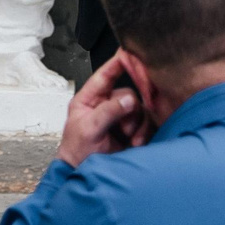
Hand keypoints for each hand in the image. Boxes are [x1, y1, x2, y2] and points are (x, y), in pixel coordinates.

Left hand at [57, 51, 146, 166]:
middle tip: (127, 127)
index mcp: (90, 98)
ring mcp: (120, 116)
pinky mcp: (132, 129)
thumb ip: (108, 112)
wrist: (83, 173)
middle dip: (131, 110)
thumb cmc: (78, 151)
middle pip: (129, 93)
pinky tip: (136, 143)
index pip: (105, 75)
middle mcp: (106, 104)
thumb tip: (129, 99)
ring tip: (129, 139)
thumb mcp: (90, 129)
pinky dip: (144, 132)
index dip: (118, 63)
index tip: (129, 51)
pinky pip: (146, 122)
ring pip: (140, 108)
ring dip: (137, 124)